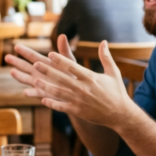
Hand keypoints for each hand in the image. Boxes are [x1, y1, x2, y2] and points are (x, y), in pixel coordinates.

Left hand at [6, 35, 132, 127]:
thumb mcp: (113, 72)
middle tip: (36, 64)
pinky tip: (43, 99)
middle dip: (48, 71)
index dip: (60, 60)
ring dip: (46, 86)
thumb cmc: (117, 92)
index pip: (72, 67)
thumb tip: (104, 41)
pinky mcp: (78, 111)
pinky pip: (62, 107)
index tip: (50, 54)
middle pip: (62, 78)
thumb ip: (106, 57)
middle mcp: (83, 89)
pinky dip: (52, 103)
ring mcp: (79, 101)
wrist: (120, 114)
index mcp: (91, 78)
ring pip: (59, 93)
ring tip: (35, 80)